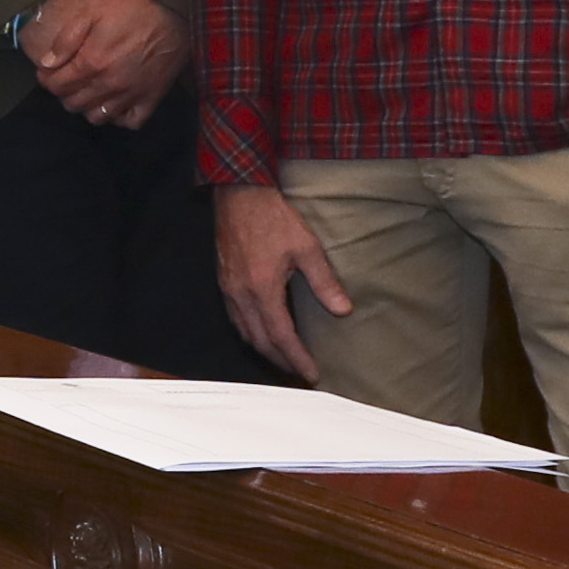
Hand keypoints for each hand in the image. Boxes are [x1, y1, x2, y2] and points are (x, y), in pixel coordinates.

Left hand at [24, 0, 188, 126]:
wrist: (177, 18)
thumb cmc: (132, 12)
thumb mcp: (93, 13)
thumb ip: (67, 39)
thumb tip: (46, 63)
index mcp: (92, 62)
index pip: (56, 85)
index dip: (46, 80)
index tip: (46, 73)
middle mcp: (108, 85)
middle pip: (73, 104)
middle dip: (63, 94)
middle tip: (66, 82)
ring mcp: (130, 96)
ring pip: (96, 117)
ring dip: (86, 107)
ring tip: (86, 93)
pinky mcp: (150, 100)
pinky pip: (128, 122)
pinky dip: (117, 118)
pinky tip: (113, 104)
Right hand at [214, 184, 346, 376]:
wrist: (240, 195)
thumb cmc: (274, 218)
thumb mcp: (307, 247)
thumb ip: (324, 281)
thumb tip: (343, 310)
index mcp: (262, 290)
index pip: (281, 336)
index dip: (297, 358)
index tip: (312, 374)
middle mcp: (241, 295)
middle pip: (260, 341)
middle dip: (281, 360)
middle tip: (300, 372)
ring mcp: (229, 289)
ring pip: (245, 332)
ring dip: (264, 349)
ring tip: (284, 358)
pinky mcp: (224, 281)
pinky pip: (236, 318)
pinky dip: (251, 333)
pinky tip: (263, 331)